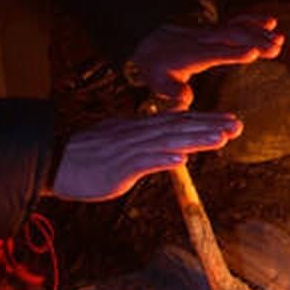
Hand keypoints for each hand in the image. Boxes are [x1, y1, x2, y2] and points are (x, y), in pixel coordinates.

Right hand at [50, 112, 241, 199]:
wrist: (50, 161)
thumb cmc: (84, 159)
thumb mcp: (120, 151)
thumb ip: (147, 151)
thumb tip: (173, 152)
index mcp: (138, 130)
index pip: (177, 124)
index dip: (205, 122)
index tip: (230, 122)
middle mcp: (137, 135)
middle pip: (178, 128)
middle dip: (209, 126)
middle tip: (238, 125)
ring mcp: (127, 149)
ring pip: (167, 141)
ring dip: (195, 138)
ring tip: (221, 137)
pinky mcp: (116, 167)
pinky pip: (142, 162)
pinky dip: (161, 158)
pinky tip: (181, 157)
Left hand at [127, 14, 283, 112]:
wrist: (147, 41)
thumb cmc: (156, 67)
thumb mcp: (158, 82)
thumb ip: (173, 91)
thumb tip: (186, 100)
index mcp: (191, 54)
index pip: (215, 52)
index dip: (233, 52)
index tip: (253, 53)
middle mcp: (202, 40)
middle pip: (231, 36)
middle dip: (254, 40)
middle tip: (276, 47)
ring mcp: (209, 32)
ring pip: (236, 27)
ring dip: (258, 31)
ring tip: (279, 39)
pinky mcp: (214, 29)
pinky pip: (234, 21)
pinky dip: (252, 20)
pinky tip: (270, 22)